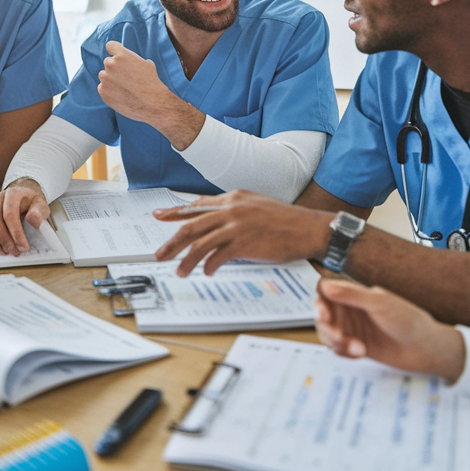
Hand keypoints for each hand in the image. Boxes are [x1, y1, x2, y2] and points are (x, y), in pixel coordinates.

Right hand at [0, 179, 48, 256]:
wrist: (24, 196)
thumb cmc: (32, 202)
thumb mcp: (41, 205)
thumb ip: (39, 212)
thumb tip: (33, 221)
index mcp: (13, 194)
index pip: (10, 214)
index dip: (15, 232)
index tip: (23, 246)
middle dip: (5, 239)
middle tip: (15, 252)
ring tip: (9, 252)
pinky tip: (1, 249)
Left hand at [97, 41, 173, 122]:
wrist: (152, 103)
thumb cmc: (152, 83)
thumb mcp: (146, 64)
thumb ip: (133, 60)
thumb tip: (130, 61)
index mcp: (122, 55)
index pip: (110, 45)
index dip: (114, 51)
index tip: (116, 56)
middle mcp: (111, 64)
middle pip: (108, 62)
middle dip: (115, 68)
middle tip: (126, 78)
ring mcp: (106, 78)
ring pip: (104, 76)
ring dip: (111, 80)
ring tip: (124, 88)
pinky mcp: (103, 91)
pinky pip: (102, 88)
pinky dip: (109, 91)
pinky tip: (121, 96)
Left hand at [153, 189, 333, 275]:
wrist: (309, 228)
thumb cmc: (285, 221)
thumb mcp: (255, 206)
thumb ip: (234, 211)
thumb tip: (215, 225)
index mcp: (232, 198)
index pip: (197, 206)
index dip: (175, 213)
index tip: (160, 217)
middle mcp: (231, 208)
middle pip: (191, 225)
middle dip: (171, 242)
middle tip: (159, 255)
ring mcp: (236, 225)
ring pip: (200, 243)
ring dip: (186, 260)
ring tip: (179, 271)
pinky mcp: (244, 242)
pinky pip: (217, 257)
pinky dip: (209, 266)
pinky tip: (207, 272)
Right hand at [314, 279, 465, 381]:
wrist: (426, 349)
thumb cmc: (409, 320)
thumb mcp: (380, 304)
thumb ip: (352, 294)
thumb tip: (326, 285)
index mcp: (355, 294)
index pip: (325, 291)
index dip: (319, 301)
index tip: (323, 312)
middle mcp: (351, 310)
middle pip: (321, 315)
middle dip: (327, 327)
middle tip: (338, 335)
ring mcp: (353, 329)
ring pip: (327, 334)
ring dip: (336, 342)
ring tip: (356, 348)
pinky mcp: (355, 346)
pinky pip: (337, 349)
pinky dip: (343, 352)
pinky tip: (359, 353)